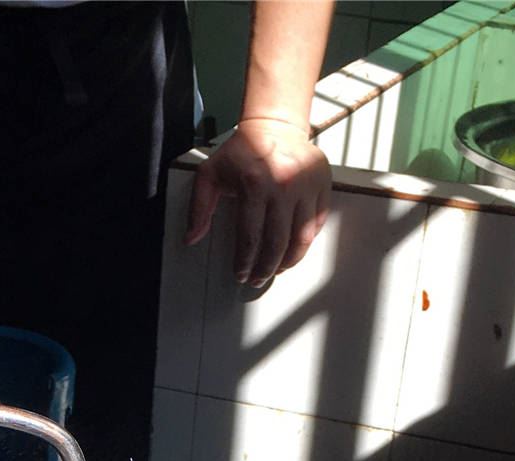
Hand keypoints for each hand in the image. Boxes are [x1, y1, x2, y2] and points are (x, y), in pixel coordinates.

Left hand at [186, 117, 330, 287]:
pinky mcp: (323, 185)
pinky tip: (293, 249)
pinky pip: (317, 223)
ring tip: (277, 269)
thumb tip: (192, 239)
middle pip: (277, 243)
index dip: (245, 261)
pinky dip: (305, 241)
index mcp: (254, 184)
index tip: (241, 275)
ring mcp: (307, 186)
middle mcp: (284, 186)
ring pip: (302, 238)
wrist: (275, 126)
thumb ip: (199, 207)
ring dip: (289, 261)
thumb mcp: (210, 174)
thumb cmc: (240, 153)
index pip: (250, 236)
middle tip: (258, 279)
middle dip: (266, 268)